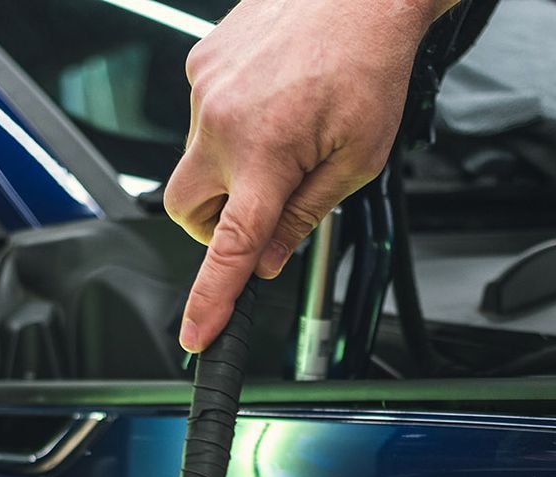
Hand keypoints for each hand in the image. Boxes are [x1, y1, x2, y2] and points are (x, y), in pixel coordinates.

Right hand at [165, 0, 449, 352]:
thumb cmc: (368, 65)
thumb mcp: (357, 160)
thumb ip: (305, 215)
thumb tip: (269, 257)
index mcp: (266, 156)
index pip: (228, 247)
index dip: (210, 298)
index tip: (196, 333)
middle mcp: (222, 123)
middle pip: (187, 209)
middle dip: (216, 223)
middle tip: (261, 209)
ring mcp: (205, 90)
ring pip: (197, 161)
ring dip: (232, 167)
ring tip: (284, 133)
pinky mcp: (200, 63)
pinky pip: (204, 116)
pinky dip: (233, 124)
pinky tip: (274, 100)